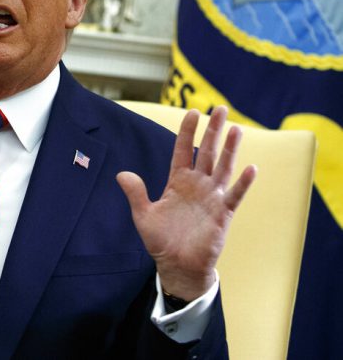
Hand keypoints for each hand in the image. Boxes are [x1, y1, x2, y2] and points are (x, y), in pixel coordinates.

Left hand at [116, 106, 256, 300]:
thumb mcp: (143, 215)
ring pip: (223, 168)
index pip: (182, 150)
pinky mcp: (223, 214)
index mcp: (177, 182)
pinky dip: (242, 183)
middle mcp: (197, 186)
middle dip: (213, 131)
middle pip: (206, 152)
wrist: (176, 265)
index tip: (192, 112)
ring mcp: (211, 198)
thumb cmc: (161, 240)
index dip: (187, 132)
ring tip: (236, 129)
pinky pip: (234, 195)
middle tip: (220, 108)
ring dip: (230, 149)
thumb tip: (122, 173)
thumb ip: (135, 193)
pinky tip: (250, 168)